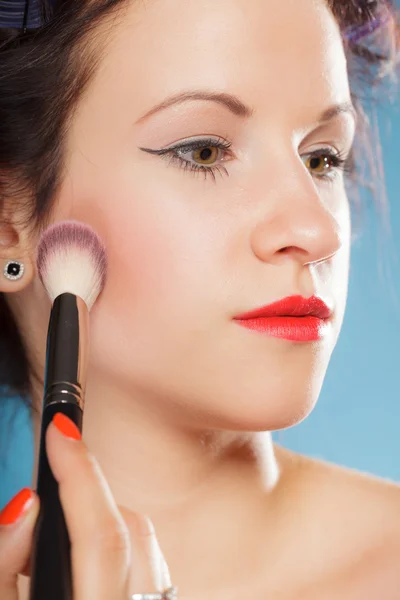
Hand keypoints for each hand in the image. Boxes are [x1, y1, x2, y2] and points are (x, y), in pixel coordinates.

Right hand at [0, 413, 171, 599]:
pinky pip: (154, 562)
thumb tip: (25, 503)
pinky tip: (93, 564)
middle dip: (88, 495)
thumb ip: (5, 563)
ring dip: (107, 522)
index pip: (100, 534)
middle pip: (130, 527)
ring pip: (146, 539)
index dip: (79, 473)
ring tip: (62, 544)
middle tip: (49, 493)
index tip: (59, 429)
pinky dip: (124, 546)